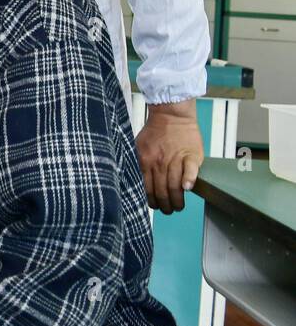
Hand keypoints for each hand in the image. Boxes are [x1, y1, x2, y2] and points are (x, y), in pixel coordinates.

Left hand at [137, 98, 203, 213]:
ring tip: (178, 207)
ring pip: (175, 185)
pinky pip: (190, 170)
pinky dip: (189, 180)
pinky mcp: (191, 155)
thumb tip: (134, 181)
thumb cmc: (155, 132)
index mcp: (145, 161)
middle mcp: (159, 162)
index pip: (147, 188)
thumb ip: (138, 164)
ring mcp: (175, 158)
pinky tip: (188, 189)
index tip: (156, 207)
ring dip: (178, 200)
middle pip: (162, 190)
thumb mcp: (138, 147)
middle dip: (165, 205)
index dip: (152, 201)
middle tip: (169, 210)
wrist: (171, 115)